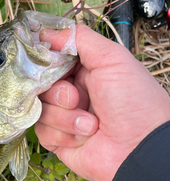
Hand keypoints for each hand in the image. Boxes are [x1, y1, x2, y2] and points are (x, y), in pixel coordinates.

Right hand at [35, 25, 169, 180]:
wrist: (141, 149)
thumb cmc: (135, 102)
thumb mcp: (112, 59)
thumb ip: (80, 38)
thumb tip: (45, 31)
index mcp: (84, 71)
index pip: (50, 59)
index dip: (45, 61)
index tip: (46, 63)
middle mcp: (72, 93)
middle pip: (39, 84)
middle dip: (58, 92)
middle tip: (78, 98)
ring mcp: (64, 117)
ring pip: (40, 109)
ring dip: (64, 116)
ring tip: (91, 124)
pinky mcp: (58, 141)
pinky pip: (42, 131)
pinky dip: (63, 134)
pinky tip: (83, 137)